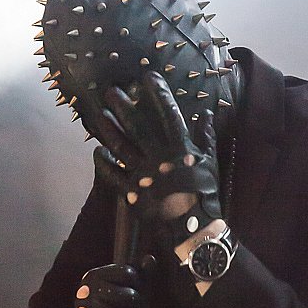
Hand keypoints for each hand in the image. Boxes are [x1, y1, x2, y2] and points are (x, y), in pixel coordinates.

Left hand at [86, 72, 221, 242]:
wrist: (193, 230)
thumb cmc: (205, 196)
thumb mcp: (211, 164)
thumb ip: (206, 138)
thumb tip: (207, 115)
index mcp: (180, 149)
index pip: (168, 114)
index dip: (159, 94)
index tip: (149, 77)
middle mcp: (158, 158)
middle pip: (137, 126)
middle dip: (123, 106)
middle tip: (111, 91)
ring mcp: (143, 175)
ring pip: (121, 146)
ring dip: (109, 129)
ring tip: (99, 114)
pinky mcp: (132, 192)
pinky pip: (113, 175)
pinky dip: (104, 163)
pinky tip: (97, 151)